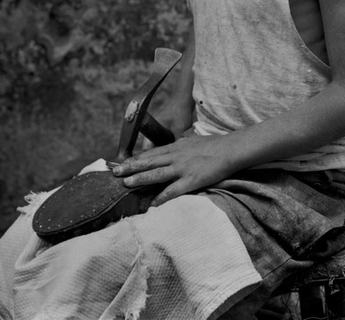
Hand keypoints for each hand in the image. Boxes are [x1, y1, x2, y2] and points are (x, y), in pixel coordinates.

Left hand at [111, 133, 234, 206]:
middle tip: (114, 172)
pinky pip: (173, 190)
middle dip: (131, 167)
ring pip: (157, 173)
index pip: (151, 153)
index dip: (136, 158)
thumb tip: (173, 147)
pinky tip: (153, 204)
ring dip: (140, 179)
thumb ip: (180, 145)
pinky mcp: (192, 180)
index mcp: (176, 147)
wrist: (230, 149)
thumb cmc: (214, 145)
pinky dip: (162, 197)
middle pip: (149, 161)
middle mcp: (175, 156)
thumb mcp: (192, 141)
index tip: (123, 162)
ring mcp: (182, 168)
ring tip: (126, 184)